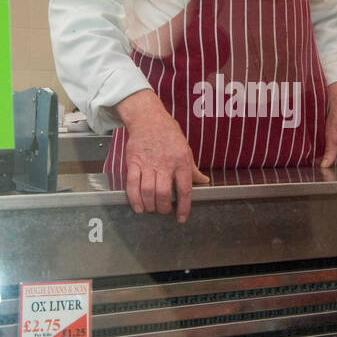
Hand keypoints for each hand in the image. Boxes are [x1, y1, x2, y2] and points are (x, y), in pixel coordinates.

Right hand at [117, 89, 208, 222]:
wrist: (148, 118)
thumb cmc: (168, 133)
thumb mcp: (185, 149)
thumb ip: (192, 169)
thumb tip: (204, 181)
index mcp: (181, 161)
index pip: (185, 189)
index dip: (184, 206)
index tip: (181, 218)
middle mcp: (165, 163)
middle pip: (164, 193)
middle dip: (164, 208)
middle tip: (164, 211)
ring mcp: (148, 163)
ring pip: (148, 191)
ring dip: (150, 205)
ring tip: (152, 208)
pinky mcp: (133, 162)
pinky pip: (132, 184)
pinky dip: (134, 198)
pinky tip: (138, 206)